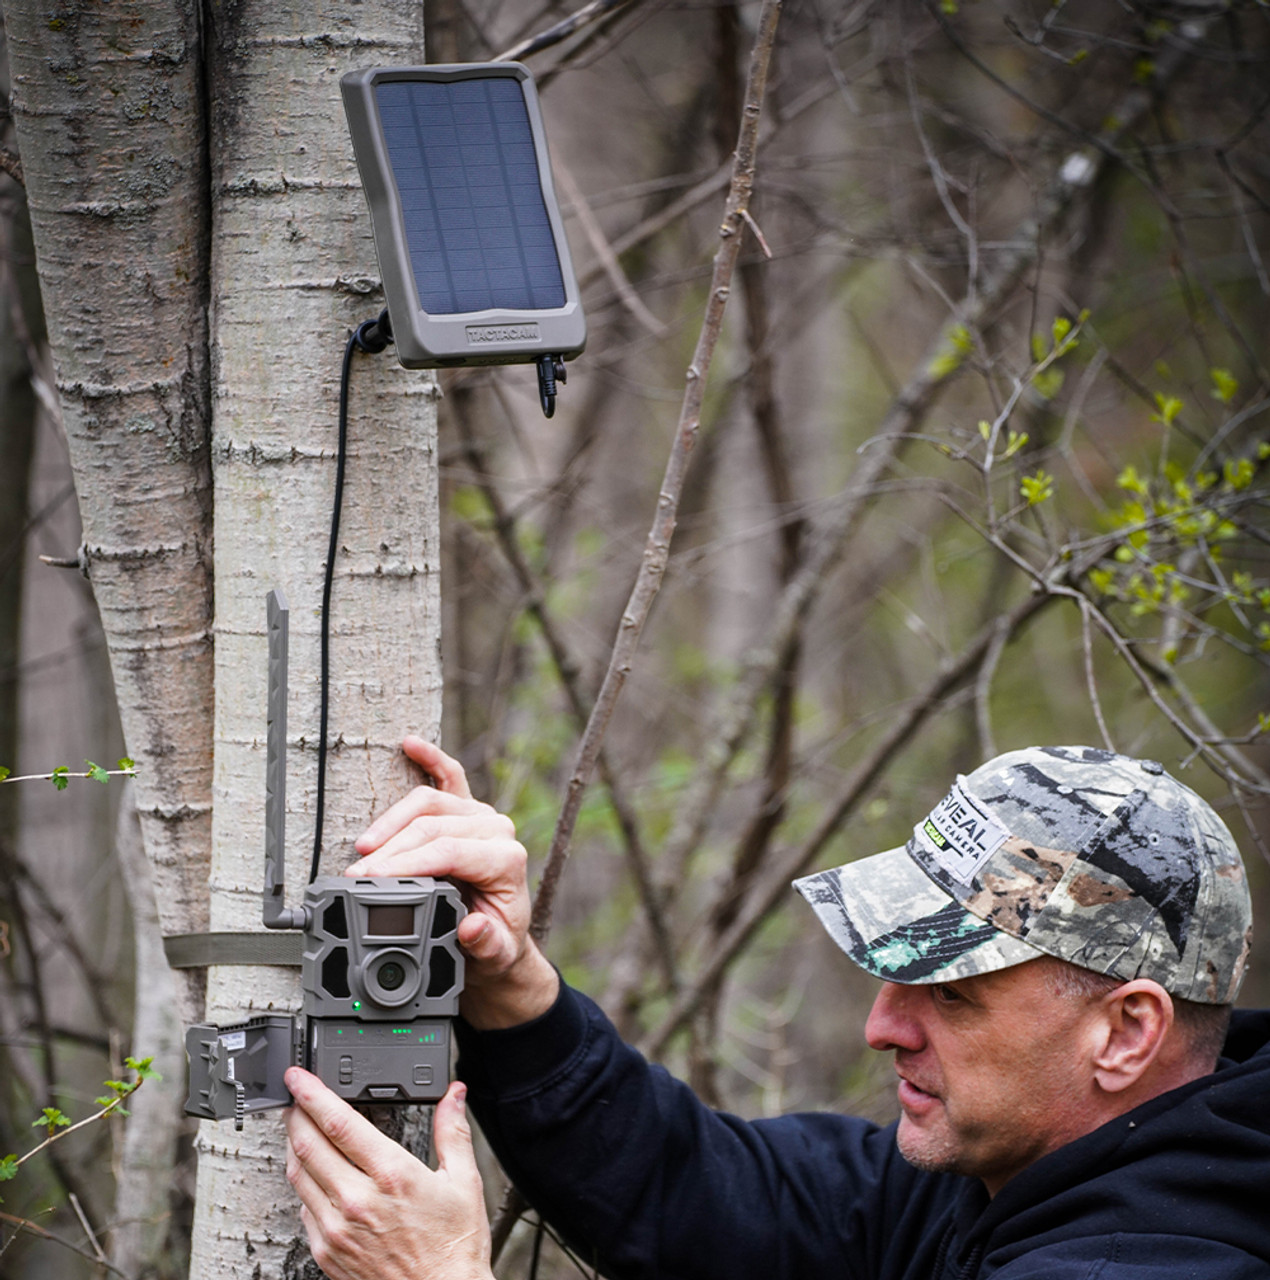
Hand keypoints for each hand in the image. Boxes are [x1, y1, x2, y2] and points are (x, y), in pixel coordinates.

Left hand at [285, 1068, 491, 1279]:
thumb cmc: (454, 1246)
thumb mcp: (463, 1180)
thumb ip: (453, 1130)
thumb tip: (455, 1095)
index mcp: (391, 1175)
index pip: (338, 1123)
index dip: (313, 1094)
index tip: (299, 1077)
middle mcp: (357, 1201)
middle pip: (308, 1145)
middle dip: (295, 1114)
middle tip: (293, 1097)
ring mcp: (337, 1229)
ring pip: (298, 1176)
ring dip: (294, 1147)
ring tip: (299, 1130)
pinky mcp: (327, 1253)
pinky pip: (304, 1210)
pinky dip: (304, 1185)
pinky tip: (315, 1177)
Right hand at [349, 736, 557, 1027]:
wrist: (500, 936)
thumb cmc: (496, 943)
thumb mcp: (496, 955)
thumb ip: (487, 944)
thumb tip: (473, 928)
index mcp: (507, 859)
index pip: (449, 851)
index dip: (407, 863)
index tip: (373, 879)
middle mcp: (496, 829)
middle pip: (432, 827)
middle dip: (390, 851)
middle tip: (357, 875)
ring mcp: (480, 814)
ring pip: (429, 803)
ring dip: (391, 822)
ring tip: (364, 847)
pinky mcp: (467, 808)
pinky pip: (449, 775)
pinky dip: (430, 757)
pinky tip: (411, 745)